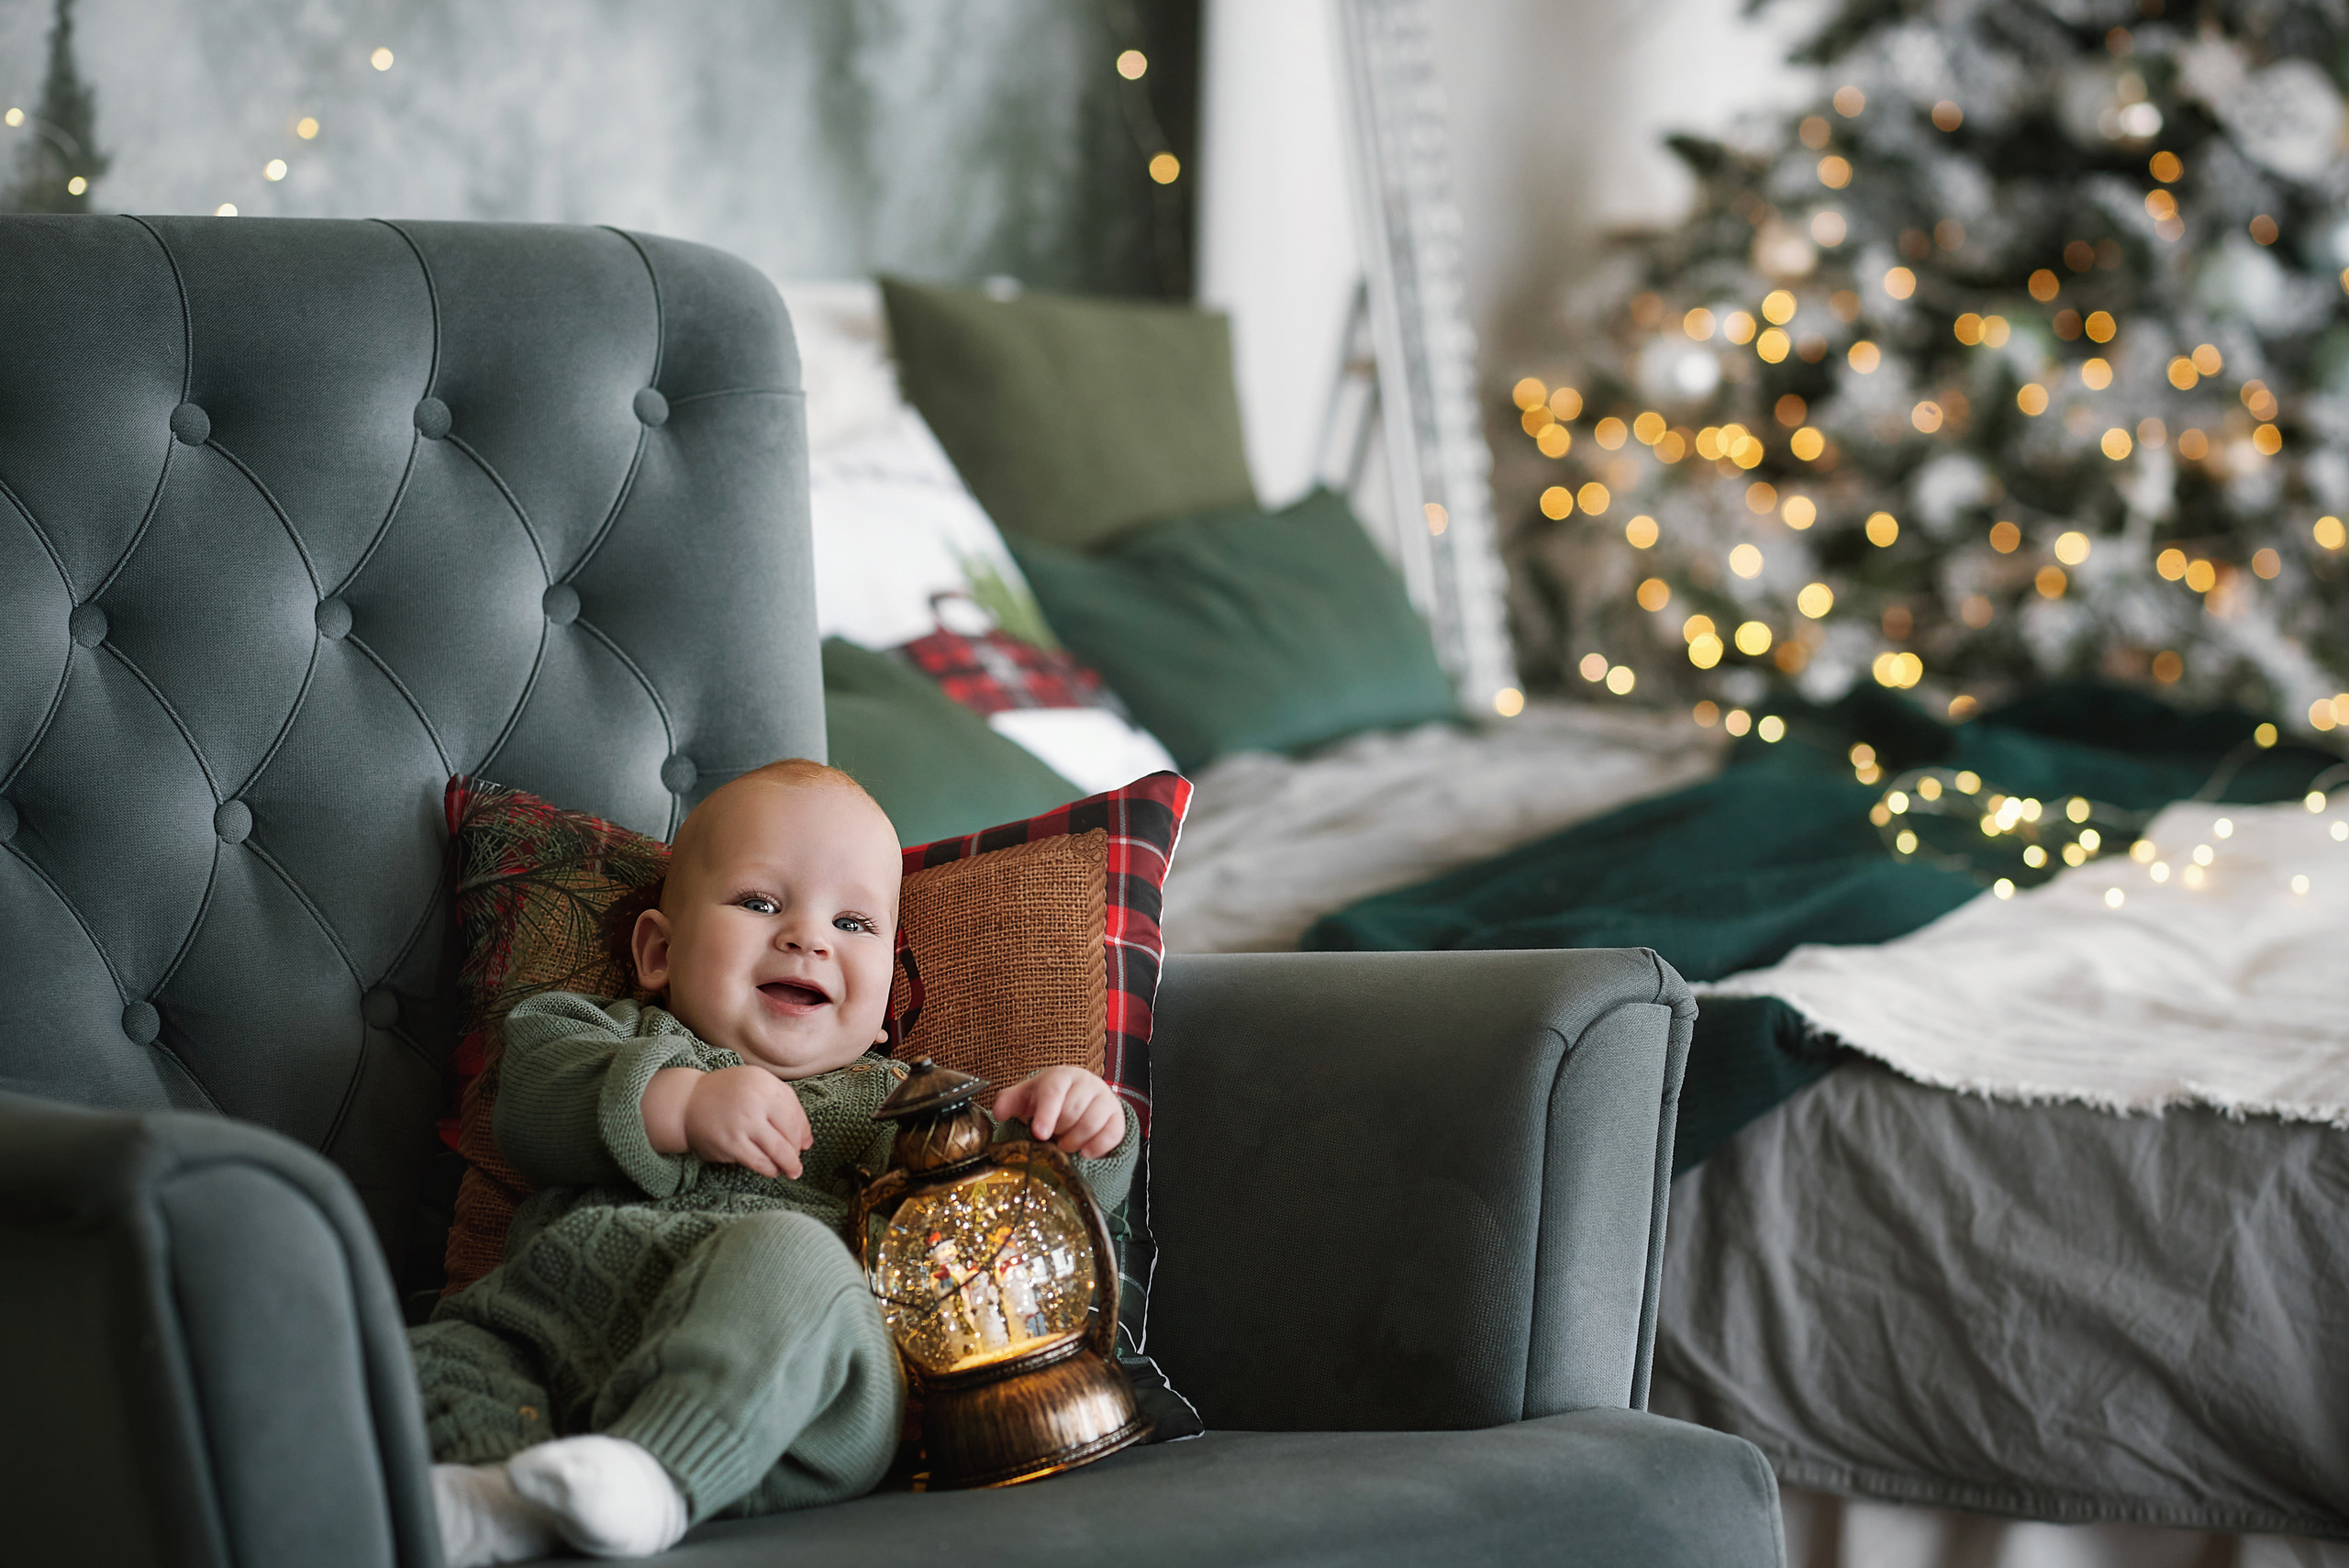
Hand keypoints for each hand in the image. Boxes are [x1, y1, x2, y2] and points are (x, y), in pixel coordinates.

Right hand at [646, 1065, 811, 1178]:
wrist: (688, 1102)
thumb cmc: (729, 1094)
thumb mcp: (758, 1085)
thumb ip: (785, 1106)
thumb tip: (807, 1141)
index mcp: (764, 1084)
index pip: (795, 1114)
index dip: (803, 1133)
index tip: (804, 1144)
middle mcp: (754, 1102)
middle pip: (789, 1134)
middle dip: (796, 1152)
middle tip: (796, 1162)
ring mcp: (741, 1124)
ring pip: (777, 1151)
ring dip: (787, 1164)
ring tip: (789, 1170)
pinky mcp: (730, 1144)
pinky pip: (758, 1161)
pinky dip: (769, 1169)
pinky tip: (771, 1169)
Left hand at [993, 1066, 1125, 1158]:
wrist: (1080, 1096)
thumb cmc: (1050, 1098)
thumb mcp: (1027, 1097)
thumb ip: (1009, 1102)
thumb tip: (998, 1112)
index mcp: (1061, 1076)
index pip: (1054, 1092)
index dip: (1046, 1114)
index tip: (1039, 1134)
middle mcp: (1086, 1083)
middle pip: (1073, 1111)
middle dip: (1059, 1131)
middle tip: (1052, 1139)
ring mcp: (1105, 1098)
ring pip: (1093, 1123)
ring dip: (1075, 1141)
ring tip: (1065, 1145)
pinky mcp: (1117, 1116)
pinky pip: (1113, 1134)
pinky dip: (1097, 1147)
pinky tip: (1085, 1152)